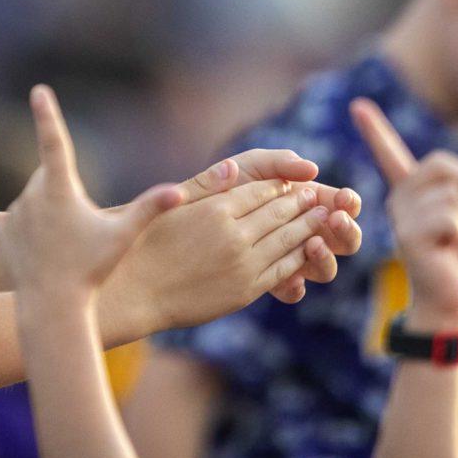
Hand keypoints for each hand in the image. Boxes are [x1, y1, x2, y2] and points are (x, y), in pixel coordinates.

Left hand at [0, 85, 186, 301]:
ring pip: (36, 201)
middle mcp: (31, 195)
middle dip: (65, 193)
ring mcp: (14, 213)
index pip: (54, 141)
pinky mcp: (2, 231)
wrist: (50, 307)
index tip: (39, 90)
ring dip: (49, 214)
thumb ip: (150, 209)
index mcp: (59, 189)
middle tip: (79, 230)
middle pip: (51, 179)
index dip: (48, 113)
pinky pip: (21, 222)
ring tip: (63, 247)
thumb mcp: (122, 237)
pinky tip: (44, 254)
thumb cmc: (90, 271)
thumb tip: (181, 191)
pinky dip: (33, 231)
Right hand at [101, 153, 358, 336]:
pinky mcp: (244, 291)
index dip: (279, 185)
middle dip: (301, 202)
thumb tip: (231, 165)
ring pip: (286, 240)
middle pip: (278, 213)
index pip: (258, 192)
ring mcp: (242, 265)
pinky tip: (307, 250)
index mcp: (214, 209)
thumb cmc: (142, 243)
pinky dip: (299, 256)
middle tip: (319, 194)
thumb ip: (203, 185)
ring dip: (307, 227)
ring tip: (323, 216)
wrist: (134, 293)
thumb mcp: (168, 205)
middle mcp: (233, 235)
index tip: (294, 179)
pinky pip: (281, 269)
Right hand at [351, 97, 457, 333]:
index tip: (357, 105)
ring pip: (452, 193)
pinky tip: (445, 247)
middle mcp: (399, 197)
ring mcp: (400, 216)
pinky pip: (450, 216)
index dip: (374, 129)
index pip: (390, 153)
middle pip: (442, 162)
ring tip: (452, 238)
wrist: (453, 293)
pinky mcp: (408, 235)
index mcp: (411, 189)